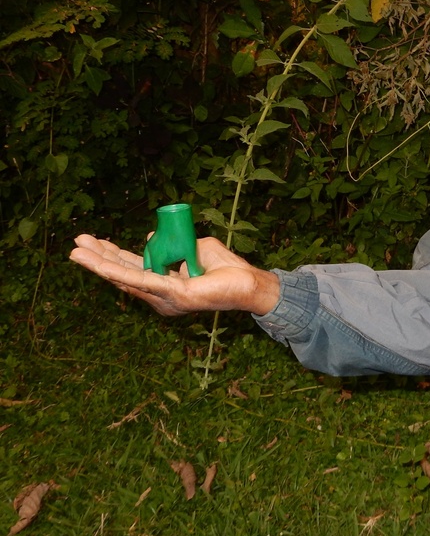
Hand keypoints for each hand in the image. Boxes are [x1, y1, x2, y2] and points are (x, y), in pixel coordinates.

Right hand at [69, 234, 280, 315]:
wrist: (248, 282)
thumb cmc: (225, 267)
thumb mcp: (192, 247)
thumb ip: (170, 243)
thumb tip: (151, 236)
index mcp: (163, 284)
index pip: (130, 269)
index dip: (110, 255)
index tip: (90, 241)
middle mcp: (159, 295)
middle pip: (122, 275)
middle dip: (97, 258)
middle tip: (74, 245)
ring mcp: (164, 298)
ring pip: (126, 278)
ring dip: (100, 264)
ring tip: (77, 252)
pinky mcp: (174, 295)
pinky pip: (144, 281)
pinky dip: (121, 273)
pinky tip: (102, 267)